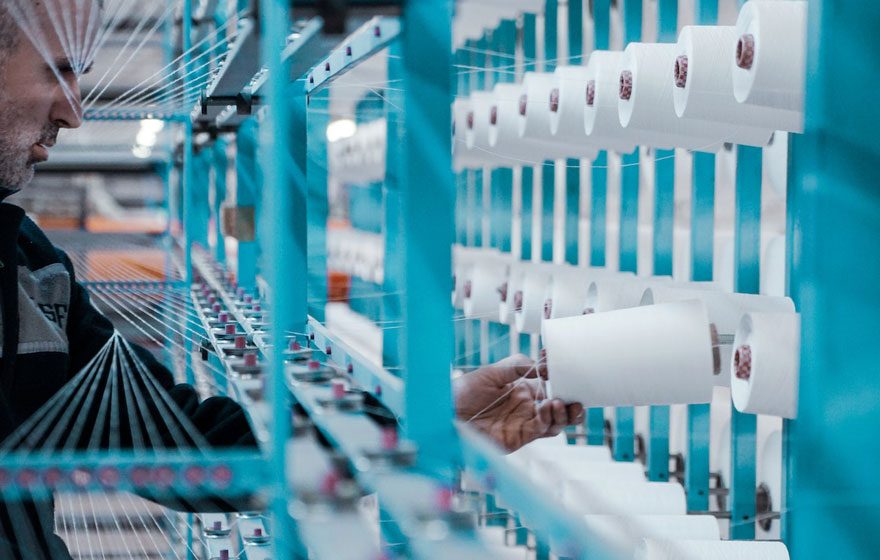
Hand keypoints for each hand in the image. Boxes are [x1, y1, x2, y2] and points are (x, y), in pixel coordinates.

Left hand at [454, 354, 584, 452]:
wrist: (444, 414)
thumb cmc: (463, 391)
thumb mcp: (492, 371)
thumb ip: (517, 366)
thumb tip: (543, 367)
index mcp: (523, 390)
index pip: (552, 386)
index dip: (562, 380)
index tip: (565, 368)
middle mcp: (527, 408)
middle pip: (560, 408)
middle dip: (573, 403)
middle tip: (576, 396)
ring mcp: (525, 424)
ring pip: (556, 422)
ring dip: (564, 413)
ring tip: (559, 402)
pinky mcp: (519, 438)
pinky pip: (542, 430)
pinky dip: (550, 420)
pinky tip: (549, 407)